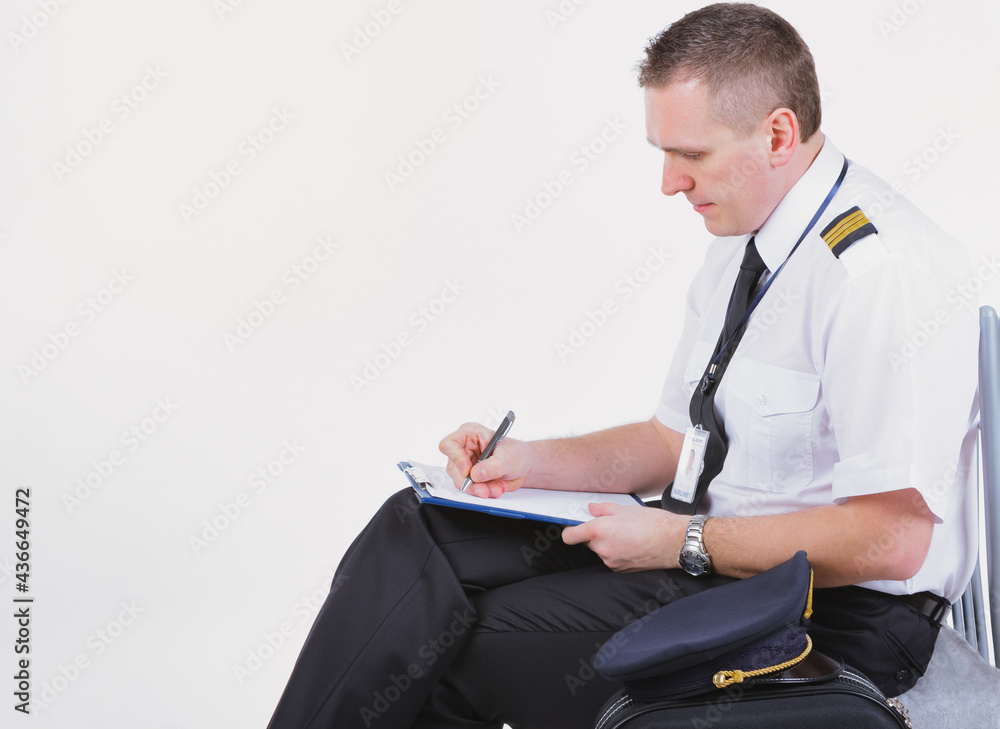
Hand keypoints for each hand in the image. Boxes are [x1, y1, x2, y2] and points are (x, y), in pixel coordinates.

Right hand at [438, 422, 531, 498]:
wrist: (525, 466)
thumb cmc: (517, 453)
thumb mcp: (507, 457)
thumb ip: (492, 466)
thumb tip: (476, 474)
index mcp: (470, 434)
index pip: (450, 444)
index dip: (456, 457)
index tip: (467, 470)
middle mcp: (465, 449)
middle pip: (453, 468)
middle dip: (469, 482)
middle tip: (483, 489)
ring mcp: (467, 465)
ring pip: (461, 482)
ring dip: (479, 489)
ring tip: (497, 488)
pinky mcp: (472, 479)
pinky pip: (471, 490)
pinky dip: (484, 492)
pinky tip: (497, 488)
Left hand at [562, 503, 685, 571]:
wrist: (675, 542)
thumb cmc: (655, 524)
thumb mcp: (626, 509)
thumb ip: (604, 509)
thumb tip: (592, 509)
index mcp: (600, 530)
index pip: (570, 536)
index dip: (570, 531)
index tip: (573, 527)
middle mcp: (603, 548)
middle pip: (587, 542)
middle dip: (594, 534)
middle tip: (611, 525)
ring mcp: (611, 561)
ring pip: (600, 551)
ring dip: (607, 543)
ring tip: (626, 534)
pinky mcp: (621, 569)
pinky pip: (611, 559)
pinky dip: (616, 552)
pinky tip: (631, 544)